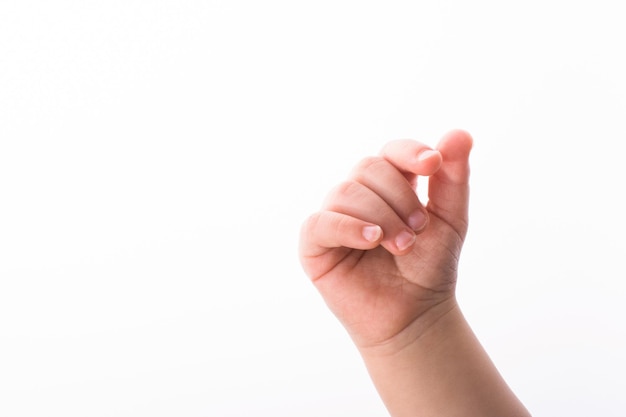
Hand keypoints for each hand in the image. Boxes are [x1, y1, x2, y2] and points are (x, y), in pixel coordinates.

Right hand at [299, 130, 472, 349]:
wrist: (414, 316)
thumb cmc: (429, 267)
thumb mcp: (450, 220)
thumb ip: (454, 178)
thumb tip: (459, 133)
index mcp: (389, 185)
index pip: (391, 152)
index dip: (409, 152)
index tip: (432, 165)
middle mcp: (359, 196)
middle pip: (368, 168)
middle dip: (398, 196)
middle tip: (419, 228)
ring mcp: (335, 218)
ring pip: (346, 191)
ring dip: (380, 216)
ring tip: (401, 245)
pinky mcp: (315, 244)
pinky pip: (321, 222)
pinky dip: (347, 226)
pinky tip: (371, 240)